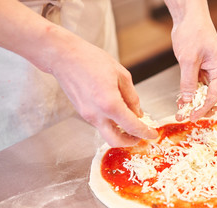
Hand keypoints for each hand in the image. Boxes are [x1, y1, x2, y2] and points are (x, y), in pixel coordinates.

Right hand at [0, 1, 157, 146]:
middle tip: (140, 134)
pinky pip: (100, 124)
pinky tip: (117, 112)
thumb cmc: (91, 60)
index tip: (153, 134)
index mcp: (110, 104)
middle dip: (130, 141)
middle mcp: (97, 114)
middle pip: (115, 141)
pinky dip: (111, 123)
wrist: (64, 57)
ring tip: (130, 121)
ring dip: (120, 132)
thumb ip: (132, 97)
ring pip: (106, 133)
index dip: (145, 132)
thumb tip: (138, 113)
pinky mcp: (82, 113)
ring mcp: (87, 115)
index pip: (132, 126)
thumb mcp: (121, 75)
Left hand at [165, 0, 216, 121]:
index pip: (214, 96)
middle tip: (189, 116)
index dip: (203, 109)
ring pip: (207, 93)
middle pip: (215, 98)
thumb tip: (187, 101)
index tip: (192, 117)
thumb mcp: (188, 59)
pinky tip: (182, 100)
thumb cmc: (193, 32)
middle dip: (203, 109)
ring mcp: (212, 71)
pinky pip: (199, 86)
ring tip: (183, 110)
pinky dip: (192, 94)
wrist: (189, 17)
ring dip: (196, 103)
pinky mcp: (203, 69)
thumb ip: (188, 82)